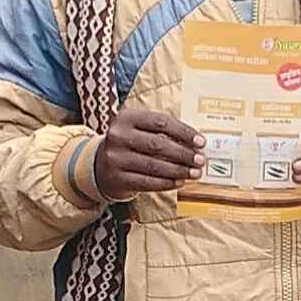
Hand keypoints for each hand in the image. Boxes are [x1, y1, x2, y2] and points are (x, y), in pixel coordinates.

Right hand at [90, 107, 205, 198]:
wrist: (99, 165)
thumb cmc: (129, 144)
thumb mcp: (139, 130)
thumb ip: (163, 132)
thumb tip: (195, 144)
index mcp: (126, 118)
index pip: (160, 122)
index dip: (183, 132)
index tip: (201, 141)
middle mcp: (118, 136)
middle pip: (158, 144)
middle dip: (183, 153)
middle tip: (200, 160)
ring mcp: (116, 158)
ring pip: (154, 165)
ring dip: (178, 170)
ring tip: (194, 173)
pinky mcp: (117, 178)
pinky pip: (147, 182)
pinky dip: (166, 183)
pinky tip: (179, 182)